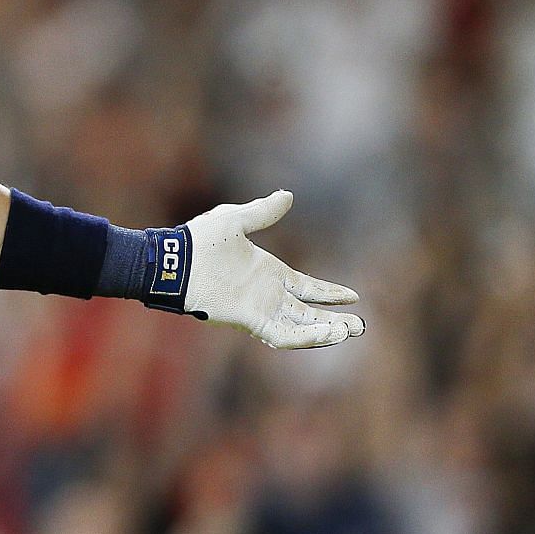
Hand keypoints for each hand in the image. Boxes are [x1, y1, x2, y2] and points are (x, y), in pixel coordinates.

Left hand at [179, 190, 363, 348]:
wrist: (173, 259)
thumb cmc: (198, 240)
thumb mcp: (236, 220)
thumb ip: (262, 212)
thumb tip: (287, 195)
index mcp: (268, 273)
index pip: (307, 288)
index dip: (329, 293)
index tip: (354, 296)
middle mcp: (267, 294)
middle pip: (308, 313)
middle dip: (335, 320)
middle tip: (361, 326)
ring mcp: (259, 308)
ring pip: (300, 326)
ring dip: (325, 331)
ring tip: (350, 330)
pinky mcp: (248, 319)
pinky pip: (281, 335)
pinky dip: (304, 338)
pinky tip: (325, 334)